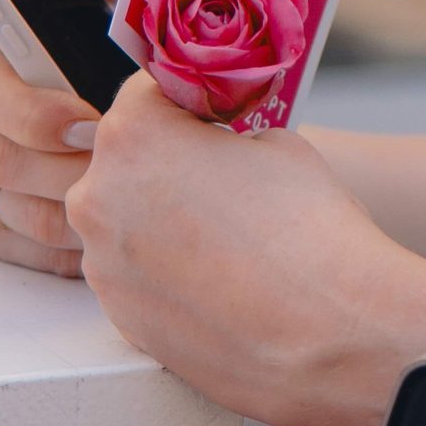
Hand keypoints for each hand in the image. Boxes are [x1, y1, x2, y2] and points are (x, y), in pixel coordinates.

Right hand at [0, 0, 139, 277]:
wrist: (82, 63)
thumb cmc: (87, 12)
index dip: (38, 114)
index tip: (94, 121)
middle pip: (3, 162)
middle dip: (73, 167)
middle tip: (131, 164)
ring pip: (16, 211)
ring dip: (78, 209)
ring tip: (133, 193)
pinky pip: (21, 248)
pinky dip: (68, 245)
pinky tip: (115, 227)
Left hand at [70, 73, 425, 425]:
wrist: (328, 331)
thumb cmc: (310, 229)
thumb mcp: (278, 143)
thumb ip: (224, 140)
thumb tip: (213, 154)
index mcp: (134, 135)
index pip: (145, 94)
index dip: (188, 104)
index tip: (213, 119)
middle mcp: (98, 197)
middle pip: (125, 162)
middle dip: (167, 164)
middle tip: (224, 181)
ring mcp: (103, 265)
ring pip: (127, 224)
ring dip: (165, 223)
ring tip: (231, 241)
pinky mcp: (120, 319)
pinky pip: (137, 277)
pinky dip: (170, 274)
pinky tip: (224, 281)